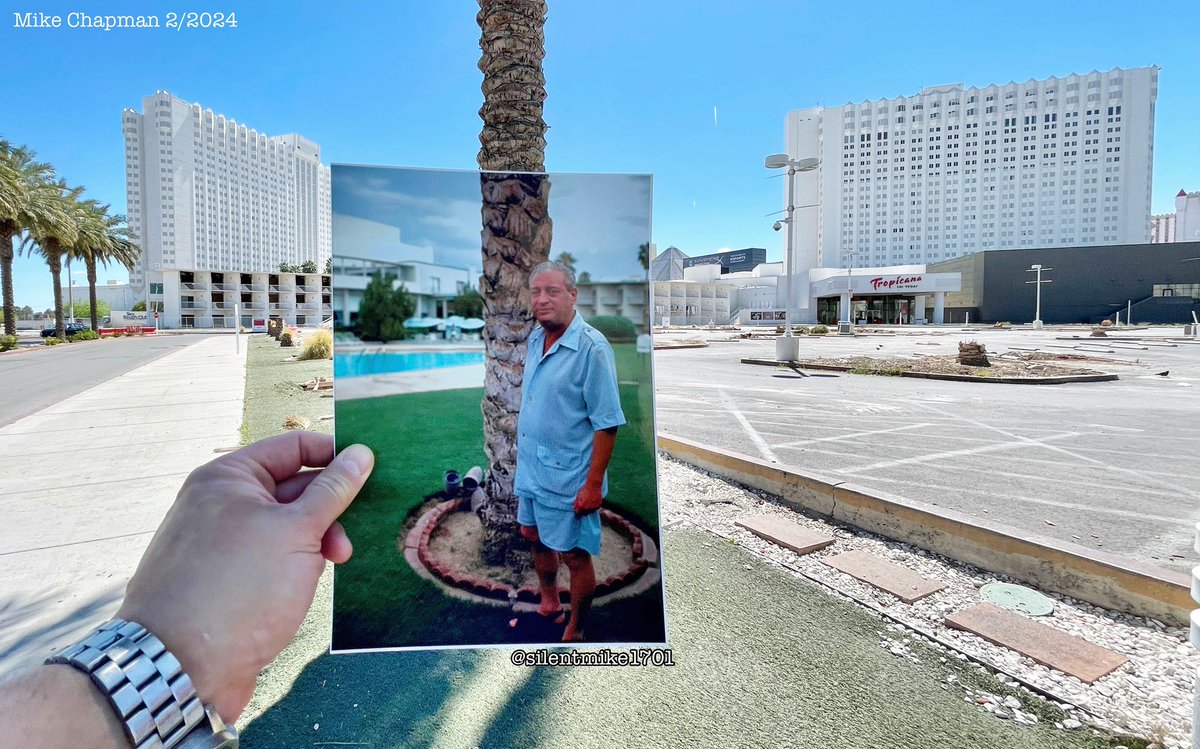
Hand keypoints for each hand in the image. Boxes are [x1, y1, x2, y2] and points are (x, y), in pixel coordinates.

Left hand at [117, 432, 373, 723]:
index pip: (294, 448)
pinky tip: (310, 586)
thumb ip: (333, 490)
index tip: (373, 475)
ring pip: (287, 528)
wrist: (181, 668)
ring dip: (316, 543)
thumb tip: (361, 452)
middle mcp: (222, 503)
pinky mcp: (228, 579)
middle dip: (329, 511)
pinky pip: (273, 558)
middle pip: (293, 488)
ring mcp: (223, 543)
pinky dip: (297, 566)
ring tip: (333, 567)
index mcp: (229, 477)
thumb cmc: (239, 587)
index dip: (335, 456)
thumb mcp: (297, 532)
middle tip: (350, 540)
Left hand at [573, 483, 602, 515]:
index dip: (578, 510)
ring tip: (589, 503)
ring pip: (590, 511)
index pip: (578, 512)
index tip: (579, 509)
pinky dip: (595, 506)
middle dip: (584, 510)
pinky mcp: (598, 506)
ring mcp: (593, 507)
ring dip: (589, 509)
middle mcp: (587, 508)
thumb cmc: (584, 490)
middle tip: (585, 505)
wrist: (593, 486)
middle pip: (584, 513)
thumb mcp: (578, 496)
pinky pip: (595, 508)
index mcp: (581, 506)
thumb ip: (576, 503)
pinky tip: (593, 502)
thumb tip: (574, 508)